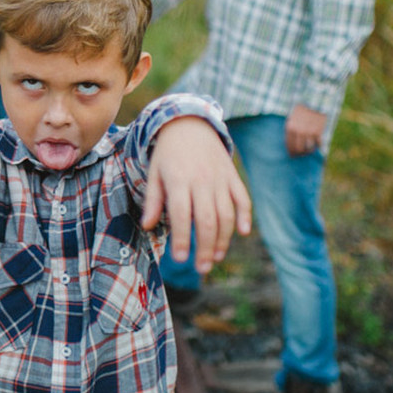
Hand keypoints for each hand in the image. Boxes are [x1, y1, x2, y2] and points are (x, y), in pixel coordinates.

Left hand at [141, 117, 251, 273]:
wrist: (190, 123)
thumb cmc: (168, 153)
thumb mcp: (154, 173)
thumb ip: (152, 200)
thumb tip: (147, 226)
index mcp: (178, 180)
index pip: (180, 214)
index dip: (181, 238)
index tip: (180, 259)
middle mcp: (201, 180)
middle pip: (206, 220)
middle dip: (204, 247)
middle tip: (201, 268)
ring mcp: (219, 178)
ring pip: (226, 214)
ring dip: (223, 239)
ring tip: (215, 258)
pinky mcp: (232, 176)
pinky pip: (243, 198)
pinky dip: (244, 216)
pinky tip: (242, 233)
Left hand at [285, 104, 326, 156]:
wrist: (313, 101)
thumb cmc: (300, 110)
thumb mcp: (291, 118)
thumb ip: (290, 129)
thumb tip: (290, 143)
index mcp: (290, 128)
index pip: (289, 146)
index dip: (291, 152)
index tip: (293, 155)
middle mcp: (298, 132)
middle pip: (298, 149)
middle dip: (300, 154)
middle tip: (301, 154)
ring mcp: (308, 132)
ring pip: (308, 149)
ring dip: (309, 151)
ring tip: (309, 150)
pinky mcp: (318, 131)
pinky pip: (318, 143)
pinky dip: (318, 145)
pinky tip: (317, 145)